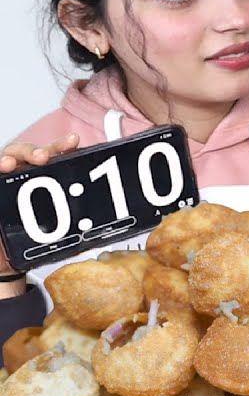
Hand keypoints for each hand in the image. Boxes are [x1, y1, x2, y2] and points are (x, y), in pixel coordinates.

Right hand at [0, 133, 79, 291]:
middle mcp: (24, 176)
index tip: (73, 142)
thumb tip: (92, 240)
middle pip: (29, 154)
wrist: (4, 253)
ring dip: (10, 157)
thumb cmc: (28, 238)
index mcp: (44, 180)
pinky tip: (1, 168)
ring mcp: (6, 181)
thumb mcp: (53, 234)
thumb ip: (70, 233)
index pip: (55, 158)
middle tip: (42, 156)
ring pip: (7, 159)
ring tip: (10, 164)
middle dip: (36, 151)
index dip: (63, 147)